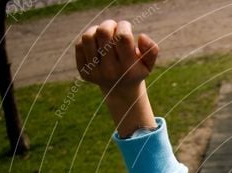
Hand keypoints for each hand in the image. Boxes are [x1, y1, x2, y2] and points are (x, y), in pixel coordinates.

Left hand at [75, 20, 158, 136]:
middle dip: (109, 24)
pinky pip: (79, 45)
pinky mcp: (83, 72)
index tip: (126, 27)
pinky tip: (97, 44)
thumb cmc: (136, 70)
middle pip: (103, 32)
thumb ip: (152, 50)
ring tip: (104, 34)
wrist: (121, 91)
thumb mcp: (148, 63)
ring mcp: (95, 72)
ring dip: (96, 29)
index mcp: (128, 68)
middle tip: (114, 28)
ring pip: (88, 37)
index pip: (123, 37)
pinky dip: (89, 40)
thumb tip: (142, 36)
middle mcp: (110, 71)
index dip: (124, 26)